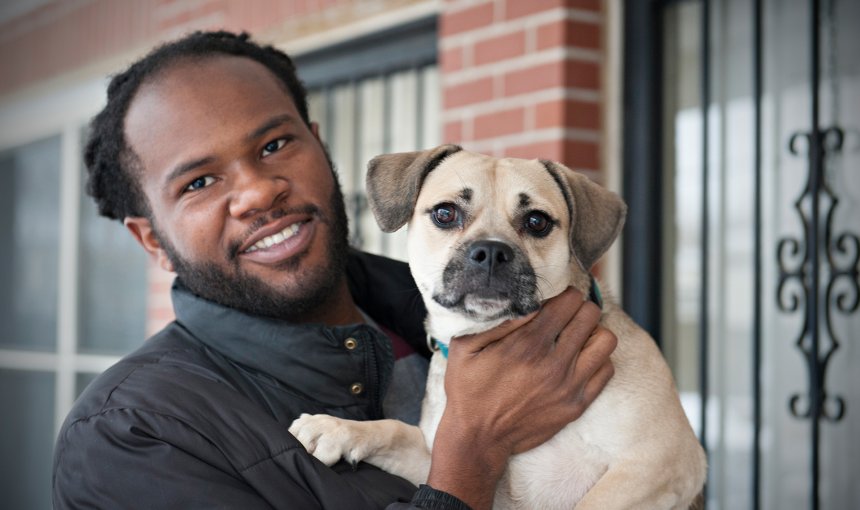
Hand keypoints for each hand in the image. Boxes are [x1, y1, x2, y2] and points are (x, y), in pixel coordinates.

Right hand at [426, 287, 616, 509]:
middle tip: (566, 315)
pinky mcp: (577, 404)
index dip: (564, 294)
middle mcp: (554, 363)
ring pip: (606, 340)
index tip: (556, 299)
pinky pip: (606, 369)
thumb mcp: (464, 347)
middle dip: (579, 308)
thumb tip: (523, 298)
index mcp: (528, 344)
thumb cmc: (469, 390)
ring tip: (576, 336)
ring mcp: (569, 385)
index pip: (569, 301)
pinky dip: (597, 359)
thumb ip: (494, 320)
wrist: (479, 439)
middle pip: (590, 315)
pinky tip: (577, 360)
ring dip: (592, 332)